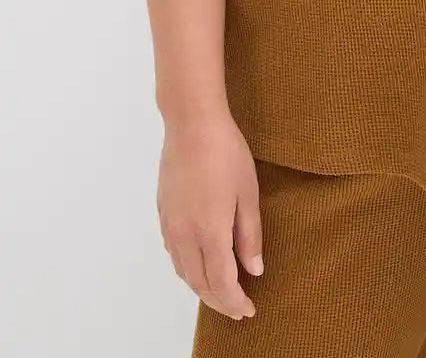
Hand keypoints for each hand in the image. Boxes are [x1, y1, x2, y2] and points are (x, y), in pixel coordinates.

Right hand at [157, 111, 263, 319]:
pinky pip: (174, 254)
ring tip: (221, 292)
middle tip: (237, 309)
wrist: (191, 124)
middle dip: (219, 301)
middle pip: (200, 283)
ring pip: (183, 271)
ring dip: (201, 288)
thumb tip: (253, 270)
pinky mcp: (163, 213)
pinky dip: (187, 268)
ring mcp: (170, 225)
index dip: (234, 302)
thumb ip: (249, 235)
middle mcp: (185, 235)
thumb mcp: (248, 193)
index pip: (221, 283)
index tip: (248, 310)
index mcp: (209, 232)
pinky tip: (199, 264)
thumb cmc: (226, 153)